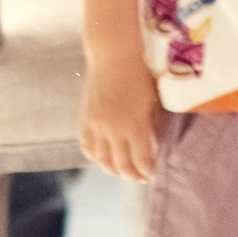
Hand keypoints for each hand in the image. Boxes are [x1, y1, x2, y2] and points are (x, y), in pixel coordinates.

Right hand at [79, 64, 160, 181]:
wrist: (114, 59)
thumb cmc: (140, 77)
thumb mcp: (152, 103)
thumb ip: (149, 126)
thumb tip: (150, 144)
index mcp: (135, 127)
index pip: (140, 160)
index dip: (146, 171)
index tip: (151, 175)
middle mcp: (114, 131)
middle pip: (120, 165)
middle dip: (130, 175)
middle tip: (138, 177)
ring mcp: (97, 127)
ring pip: (101, 159)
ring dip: (111, 169)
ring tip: (120, 171)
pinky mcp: (85, 120)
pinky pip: (87, 146)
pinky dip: (94, 156)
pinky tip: (101, 158)